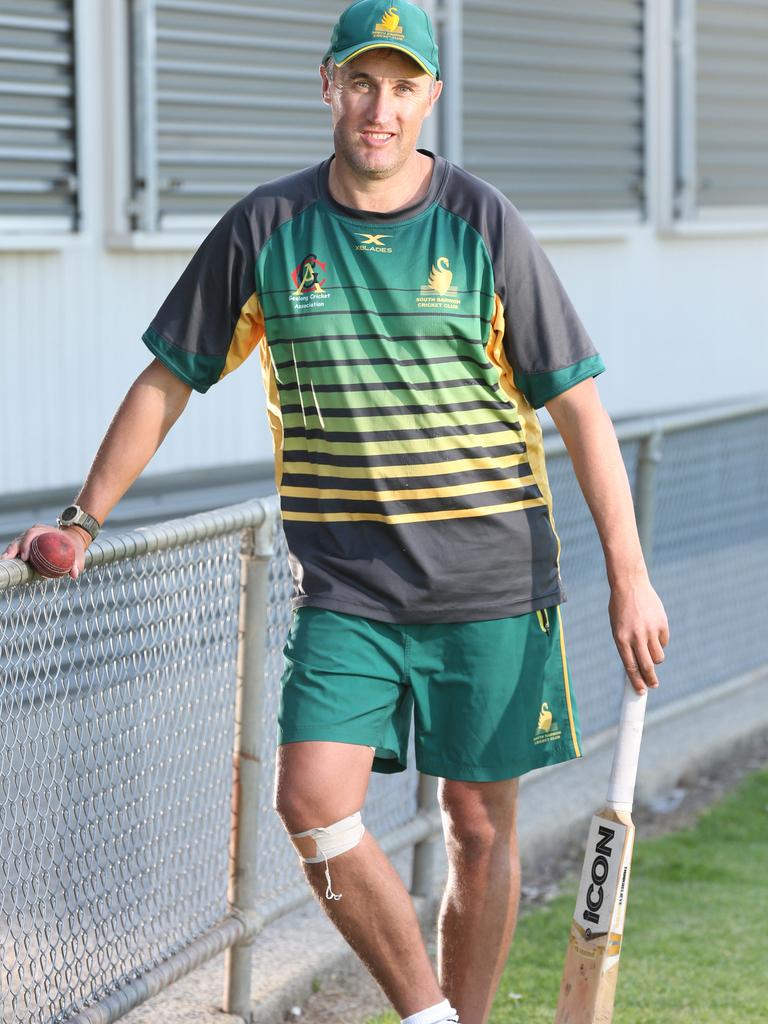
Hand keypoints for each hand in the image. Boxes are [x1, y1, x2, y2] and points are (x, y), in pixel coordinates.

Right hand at [1, 524, 89, 579]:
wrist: (72, 540)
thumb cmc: (75, 548)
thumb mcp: (79, 555)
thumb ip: (77, 564)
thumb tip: (74, 574)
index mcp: (45, 530)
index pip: (32, 534)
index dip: (26, 544)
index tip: (25, 557)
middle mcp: (35, 532)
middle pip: (21, 538)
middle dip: (13, 549)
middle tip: (8, 560)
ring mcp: (30, 537)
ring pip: (16, 543)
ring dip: (9, 552)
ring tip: (4, 563)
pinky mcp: (27, 543)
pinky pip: (18, 548)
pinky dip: (13, 555)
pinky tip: (8, 564)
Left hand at [608, 575, 668, 693]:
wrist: (630, 585)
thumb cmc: (620, 609)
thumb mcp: (617, 628)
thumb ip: (626, 646)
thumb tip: (638, 667)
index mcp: (621, 638)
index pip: (630, 667)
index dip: (636, 682)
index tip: (641, 692)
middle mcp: (636, 636)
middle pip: (647, 666)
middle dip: (651, 680)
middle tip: (653, 686)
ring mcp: (650, 630)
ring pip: (658, 657)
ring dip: (655, 659)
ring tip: (650, 652)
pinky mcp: (662, 624)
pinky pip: (663, 641)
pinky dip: (660, 642)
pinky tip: (653, 632)